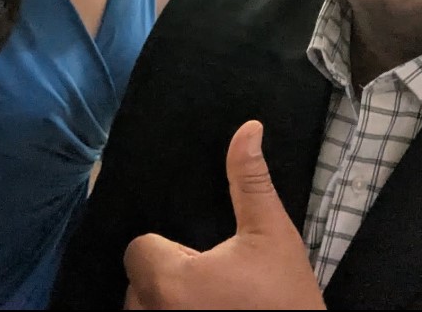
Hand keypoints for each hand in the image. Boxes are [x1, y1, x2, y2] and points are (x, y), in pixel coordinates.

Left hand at [123, 121, 325, 309]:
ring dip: (164, 302)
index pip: (138, 248)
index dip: (167, 247)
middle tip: (209, 280)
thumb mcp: (272, 234)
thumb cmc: (285, 297)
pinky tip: (206, 311)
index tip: (200, 255)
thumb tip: (249, 127)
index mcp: (171, 280)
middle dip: (165, 276)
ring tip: (208, 300)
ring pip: (141, 307)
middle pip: (136, 280)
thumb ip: (250, 182)